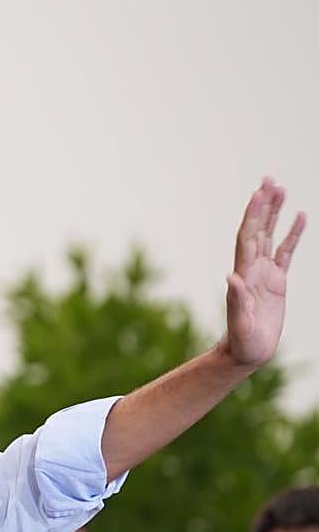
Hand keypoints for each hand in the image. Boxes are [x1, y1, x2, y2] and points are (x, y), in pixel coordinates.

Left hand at [221, 178, 305, 366]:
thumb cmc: (242, 341)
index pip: (248, 237)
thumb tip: (231, 277)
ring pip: (271, 235)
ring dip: (275, 212)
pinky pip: (286, 252)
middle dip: (263, 205)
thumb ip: (237, 301)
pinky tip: (300, 216)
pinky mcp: (277, 281)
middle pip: (258, 229)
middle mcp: (252, 268)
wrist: (246, 352)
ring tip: (280, 188)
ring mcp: (264, 273)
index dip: (253, 216)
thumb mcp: (240, 323)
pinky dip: (292, 234)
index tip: (259, 194)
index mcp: (244, 274)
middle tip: (269, 179)